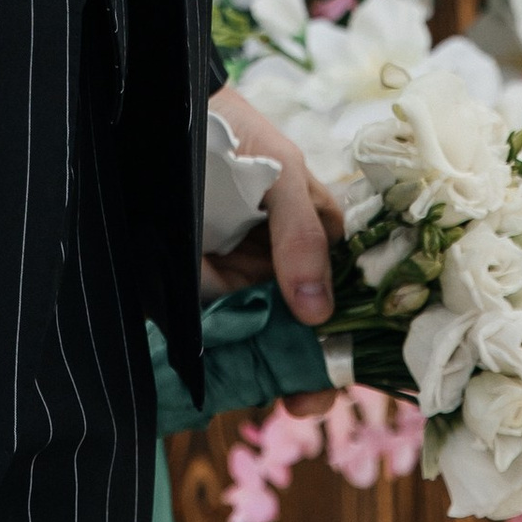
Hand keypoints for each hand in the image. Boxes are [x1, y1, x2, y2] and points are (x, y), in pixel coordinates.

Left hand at [204, 82, 343, 414]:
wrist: (171, 119)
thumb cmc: (243, 138)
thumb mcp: (283, 176)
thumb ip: (302, 237)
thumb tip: (317, 314)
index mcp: (322, 244)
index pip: (349, 304)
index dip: (350, 346)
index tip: (340, 378)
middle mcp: (289, 273)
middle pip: (309, 339)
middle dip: (308, 376)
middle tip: (303, 402)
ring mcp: (247, 287)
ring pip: (267, 346)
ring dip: (269, 375)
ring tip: (274, 396)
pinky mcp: (206, 297)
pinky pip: (223, 338)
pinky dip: (229, 361)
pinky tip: (234, 379)